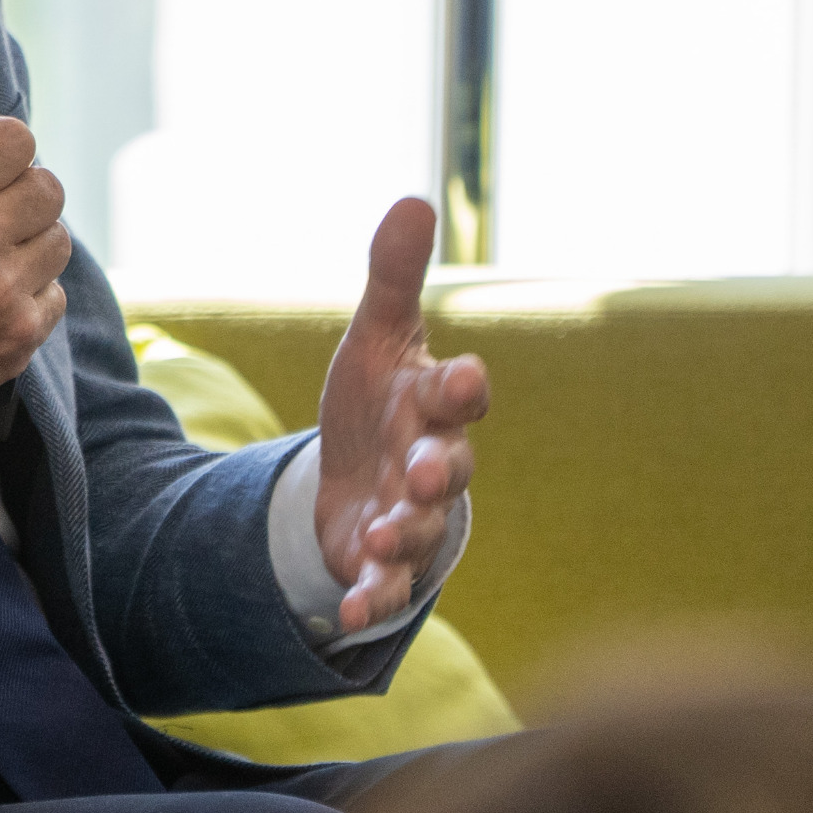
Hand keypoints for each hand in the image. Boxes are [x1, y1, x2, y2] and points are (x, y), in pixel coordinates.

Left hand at [310, 199, 490, 634]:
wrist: (362, 475)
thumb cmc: (381, 399)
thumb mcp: (378, 337)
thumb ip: (394, 278)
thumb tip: (414, 198)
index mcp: (434, 403)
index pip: (460, 393)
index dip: (463, 388)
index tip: (462, 377)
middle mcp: (433, 461)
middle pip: (449, 467)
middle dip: (439, 470)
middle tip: (425, 473)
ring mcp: (413, 517)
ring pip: (420, 530)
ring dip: (405, 536)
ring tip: (382, 538)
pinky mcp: (382, 562)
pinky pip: (384, 586)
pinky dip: (371, 599)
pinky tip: (349, 613)